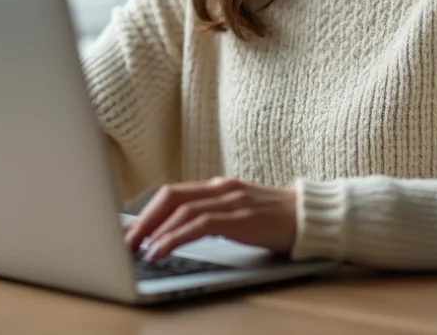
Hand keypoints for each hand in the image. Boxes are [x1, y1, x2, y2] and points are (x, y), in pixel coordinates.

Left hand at [124, 176, 297, 260]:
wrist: (312, 217)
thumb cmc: (277, 220)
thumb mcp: (240, 215)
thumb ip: (214, 217)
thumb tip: (180, 234)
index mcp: (218, 187)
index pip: (173, 193)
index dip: (147, 211)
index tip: (130, 231)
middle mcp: (221, 189)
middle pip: (169, 196)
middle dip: (142, 219)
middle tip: (124, 241)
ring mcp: (231, 200)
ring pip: (180, 209)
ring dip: (153, 231)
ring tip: (135, 249)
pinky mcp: (240, 217)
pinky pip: (199, 225)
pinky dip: (174, 237)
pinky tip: (160, 250)